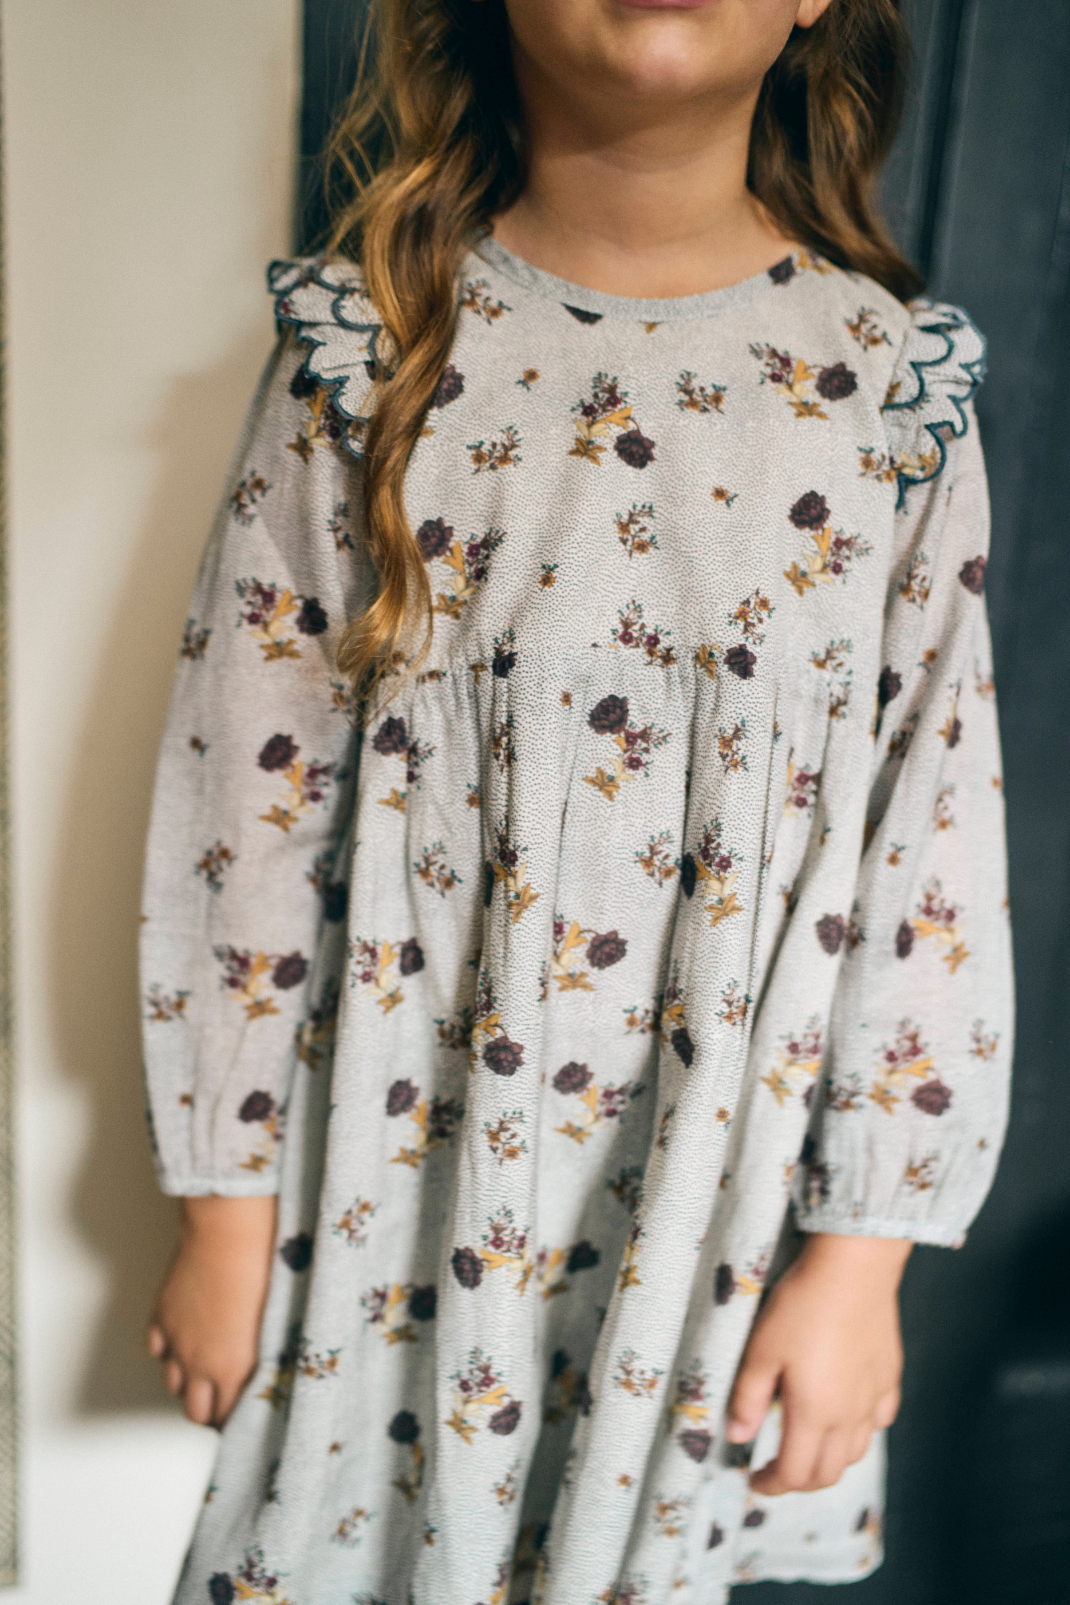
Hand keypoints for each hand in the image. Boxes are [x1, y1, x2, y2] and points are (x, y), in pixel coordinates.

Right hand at [147, 1194, 277, 1427]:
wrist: (229, 1232)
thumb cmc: (262, 1266)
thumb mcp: (274, 1321)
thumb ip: (265, 1352)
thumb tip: (268, 1365)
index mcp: (232, 1367)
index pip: (226, 1416)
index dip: (235, 1421)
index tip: (244, 1416)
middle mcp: (199, 1361)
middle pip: (195, 1410)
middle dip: (209, 1411)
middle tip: (223, 1402)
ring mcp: (177, 1339)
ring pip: (171, 1383)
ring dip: (186, 1384)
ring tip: (203, 1375)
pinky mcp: (163, 1315)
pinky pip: (156, 1349)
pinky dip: (166, 1352)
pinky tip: (181, 1344)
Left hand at [725, 1232, 909, 1494]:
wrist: (853, 1268)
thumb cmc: (802, 1305)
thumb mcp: (762, 1350)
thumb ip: (749, 1399)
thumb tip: (738, 1436)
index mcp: (815, 1413)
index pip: (795, 1474)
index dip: (771, 1485)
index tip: (753, 1480)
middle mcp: (849, 1416)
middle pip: (828, 1473)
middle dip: (799, 1482)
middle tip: (776, 1470)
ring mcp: (874, 1398)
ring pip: (857, 1453)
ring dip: (829, 1461)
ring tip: (806, 1446)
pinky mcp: (889, 1377)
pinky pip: (878, 1422)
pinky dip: (859, 1432)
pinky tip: (845, 1414)